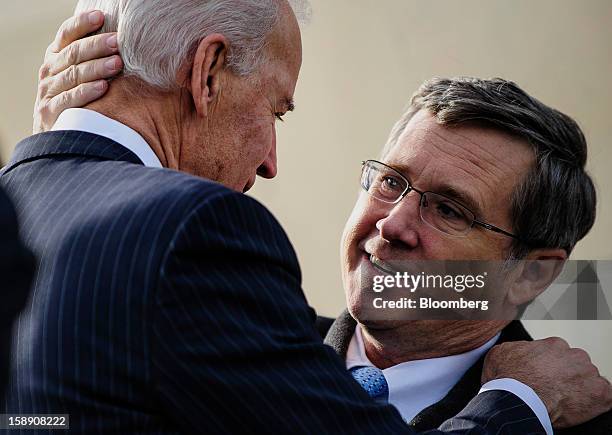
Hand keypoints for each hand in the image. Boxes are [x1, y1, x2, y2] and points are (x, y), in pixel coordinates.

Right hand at [34, 10, 122, 132]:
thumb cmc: (77, 100)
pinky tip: (103, 87)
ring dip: (96, 68)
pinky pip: (70, 99)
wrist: (56, 136)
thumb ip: (91, 58)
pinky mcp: (50, 112)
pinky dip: (87, 92)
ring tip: (117, 63)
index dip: (82, 24)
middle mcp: (49, 71)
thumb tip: (120, 39)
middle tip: (117, 42)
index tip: (101, 16)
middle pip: (73, 54)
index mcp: (55, 57)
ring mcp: (48, 91)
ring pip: (73, 75)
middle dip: (96, 46)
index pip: (66, 34)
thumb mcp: (79, 75)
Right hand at [482, 337, 611, 427]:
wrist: (518, 400)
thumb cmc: (509, 379)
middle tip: (554, 389)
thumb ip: (517, 348)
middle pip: (576, 365)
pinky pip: (604, 398)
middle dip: (567, 376)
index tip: (544, 377)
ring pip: (589, 380)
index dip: (550, 367)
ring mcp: (589, 374)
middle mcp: (575, 355)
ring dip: (580, 389)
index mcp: (555, 345)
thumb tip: (520, 350)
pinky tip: (580, 408)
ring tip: (563, 400)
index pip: (559, 354)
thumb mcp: (501, 352)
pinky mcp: (601, 395)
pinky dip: (595, 403)